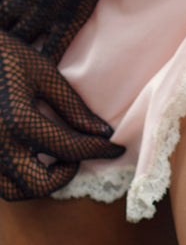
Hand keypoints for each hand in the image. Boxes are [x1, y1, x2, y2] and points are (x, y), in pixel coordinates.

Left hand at [0, 0, 144, 62]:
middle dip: (2, 36)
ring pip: (22, 39)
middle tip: (4, 47)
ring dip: (16, 48)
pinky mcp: (68, 18)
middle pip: (2, 25)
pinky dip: (45, 59)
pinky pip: (53, 46)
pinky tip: (40, 68)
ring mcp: (44, 11)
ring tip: (14, 61)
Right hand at [0, 29, 124, 200]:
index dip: (100, 150)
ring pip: (15, 192)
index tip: (115, 147)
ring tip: (49, 158)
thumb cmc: (2, 53)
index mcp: (18, 122)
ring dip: (38, 182)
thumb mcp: (41, 73)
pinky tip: (28, 157)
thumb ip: (73, 107)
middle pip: (40, 186)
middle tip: (72, 154)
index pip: (71, 150)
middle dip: (63, 174)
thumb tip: (103, 133)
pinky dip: (17, 179)